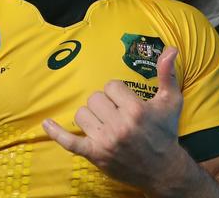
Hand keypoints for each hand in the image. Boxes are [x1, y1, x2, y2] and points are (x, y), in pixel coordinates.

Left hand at [43, 47, 185, 191]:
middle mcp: (119, 125)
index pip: (111, 86)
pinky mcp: (95, 155)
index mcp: (136, 110)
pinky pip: (70, 142)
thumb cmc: (165, 133)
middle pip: (95, 98)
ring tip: (105, 123)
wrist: (164, 170)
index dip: (118, 92)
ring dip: (91, 116)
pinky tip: (46, 123)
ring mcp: (105, 141)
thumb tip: (170, 49)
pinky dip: (56, 133)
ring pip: (82, 114)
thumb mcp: (171, 102)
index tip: (127, 102)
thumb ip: (167, 74)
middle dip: (105, 103)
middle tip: (117, 114)